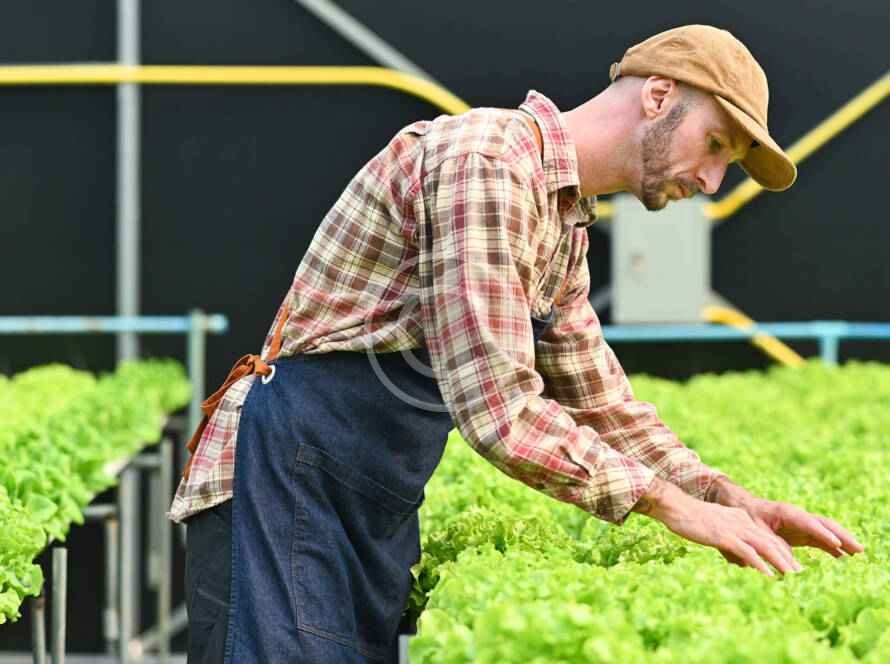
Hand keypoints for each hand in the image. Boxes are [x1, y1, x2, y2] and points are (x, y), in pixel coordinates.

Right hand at [633, 477, 801, 576]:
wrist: (675, 506)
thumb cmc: (689, 519)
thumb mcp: (714, 530)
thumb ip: (730, 542)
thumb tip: (742, 559)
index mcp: (741, 519)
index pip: (766, 536)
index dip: (781, 551)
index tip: (792, 565)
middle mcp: (742, 522)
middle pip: (771, 541)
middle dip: (787, 559)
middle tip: (801, 575)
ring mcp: (734, 528)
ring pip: (765, 546)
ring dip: (781, 562)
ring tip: (793, 576)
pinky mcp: (724, 536)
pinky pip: (747, 551)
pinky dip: (760, 564)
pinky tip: (768, 575)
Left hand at [708, 477, 863, 557]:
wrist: (739, 507)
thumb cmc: (745, 517)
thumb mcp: (754, 531)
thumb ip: (770, 546)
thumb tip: (786, 567)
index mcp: (785, 513)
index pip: (807, 523)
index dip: (821, 533)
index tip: (835, 542)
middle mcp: (797, 517)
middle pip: (824, 525)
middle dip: (842, 536)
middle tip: (859, 549)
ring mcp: (801, 525)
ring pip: (826, 532)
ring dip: (842, 542)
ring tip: (859, 554)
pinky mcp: (801, 533)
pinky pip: (821, 540)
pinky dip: (833, 548)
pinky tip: (844, 558)